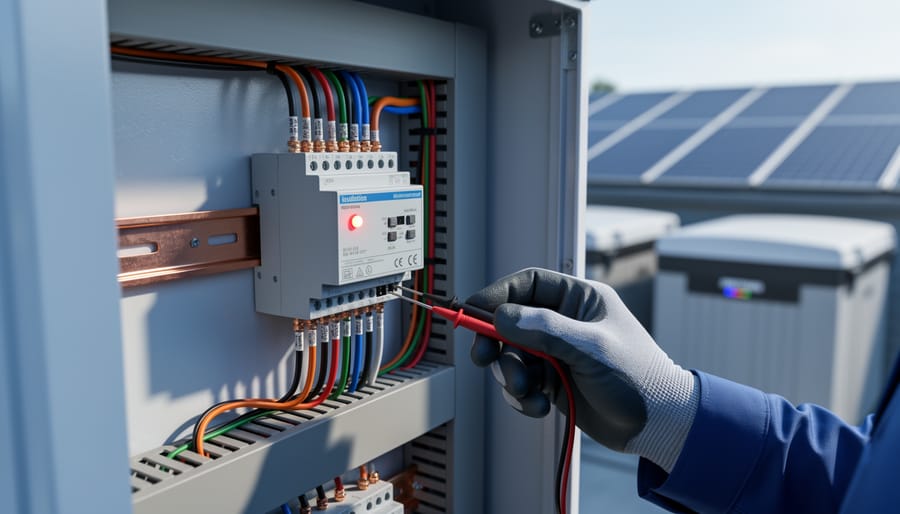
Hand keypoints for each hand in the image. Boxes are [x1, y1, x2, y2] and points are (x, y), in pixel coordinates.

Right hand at [467, 267, 698, 471]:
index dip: (497, 295)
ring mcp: (557, 354)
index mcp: (580, 301)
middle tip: (483, 358)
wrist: (660, 426)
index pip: (529, 284)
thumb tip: (503, 317)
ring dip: (511, 375)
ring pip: (512, 356)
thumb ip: (546, 330)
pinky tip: (539, 406)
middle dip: (497, 342)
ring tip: (528, 391)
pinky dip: (523, 396)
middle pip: (512, 322)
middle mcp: (565, 324)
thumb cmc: (641, 378)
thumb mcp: (591, 348)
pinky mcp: (553, 382)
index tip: (472, 312)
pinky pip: (521, 383)